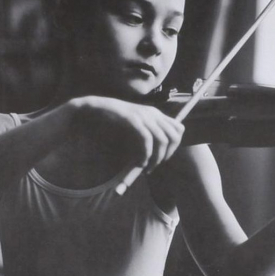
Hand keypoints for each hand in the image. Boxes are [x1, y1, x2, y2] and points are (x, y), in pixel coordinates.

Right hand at [70, 95, 184, 171]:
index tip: (164, 157)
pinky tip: (140, 163)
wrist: (95, 108)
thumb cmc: (113, 119)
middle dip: (167, 155)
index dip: (175, 146)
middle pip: (173, 136)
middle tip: (154, 165)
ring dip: (156, 158)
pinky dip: (145, 155)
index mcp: (155, 113)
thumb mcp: (135, 124)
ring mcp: (143, 116)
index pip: (179, 129)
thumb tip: (156, 150)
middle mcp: (152, 113)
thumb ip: (147, 132)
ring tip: (146, 167)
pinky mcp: (133, 120)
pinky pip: (147, 141)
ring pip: (162, 140)